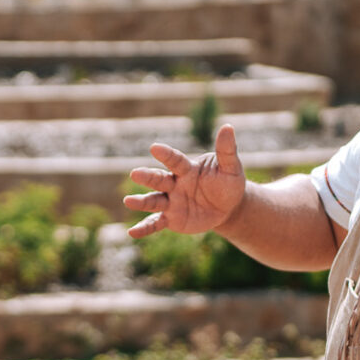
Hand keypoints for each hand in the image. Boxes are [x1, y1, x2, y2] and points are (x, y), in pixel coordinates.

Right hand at [123, 123, 246, 238]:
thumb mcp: (231, 168)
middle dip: (148, 177)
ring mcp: (171, 202)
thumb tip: (228, 127)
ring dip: (141, 202)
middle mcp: (175, 184)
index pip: (175, 160)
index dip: (166, 155)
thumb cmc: (228, 183)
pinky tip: (132, 233)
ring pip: (153, 201)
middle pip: (159, 180)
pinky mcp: (171, 219)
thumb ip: (226, 150)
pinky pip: (155, 223)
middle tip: (135, 173)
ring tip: (128, 201)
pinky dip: (144, 228)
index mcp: (187, 169)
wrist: (228, 207)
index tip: (155, 148)